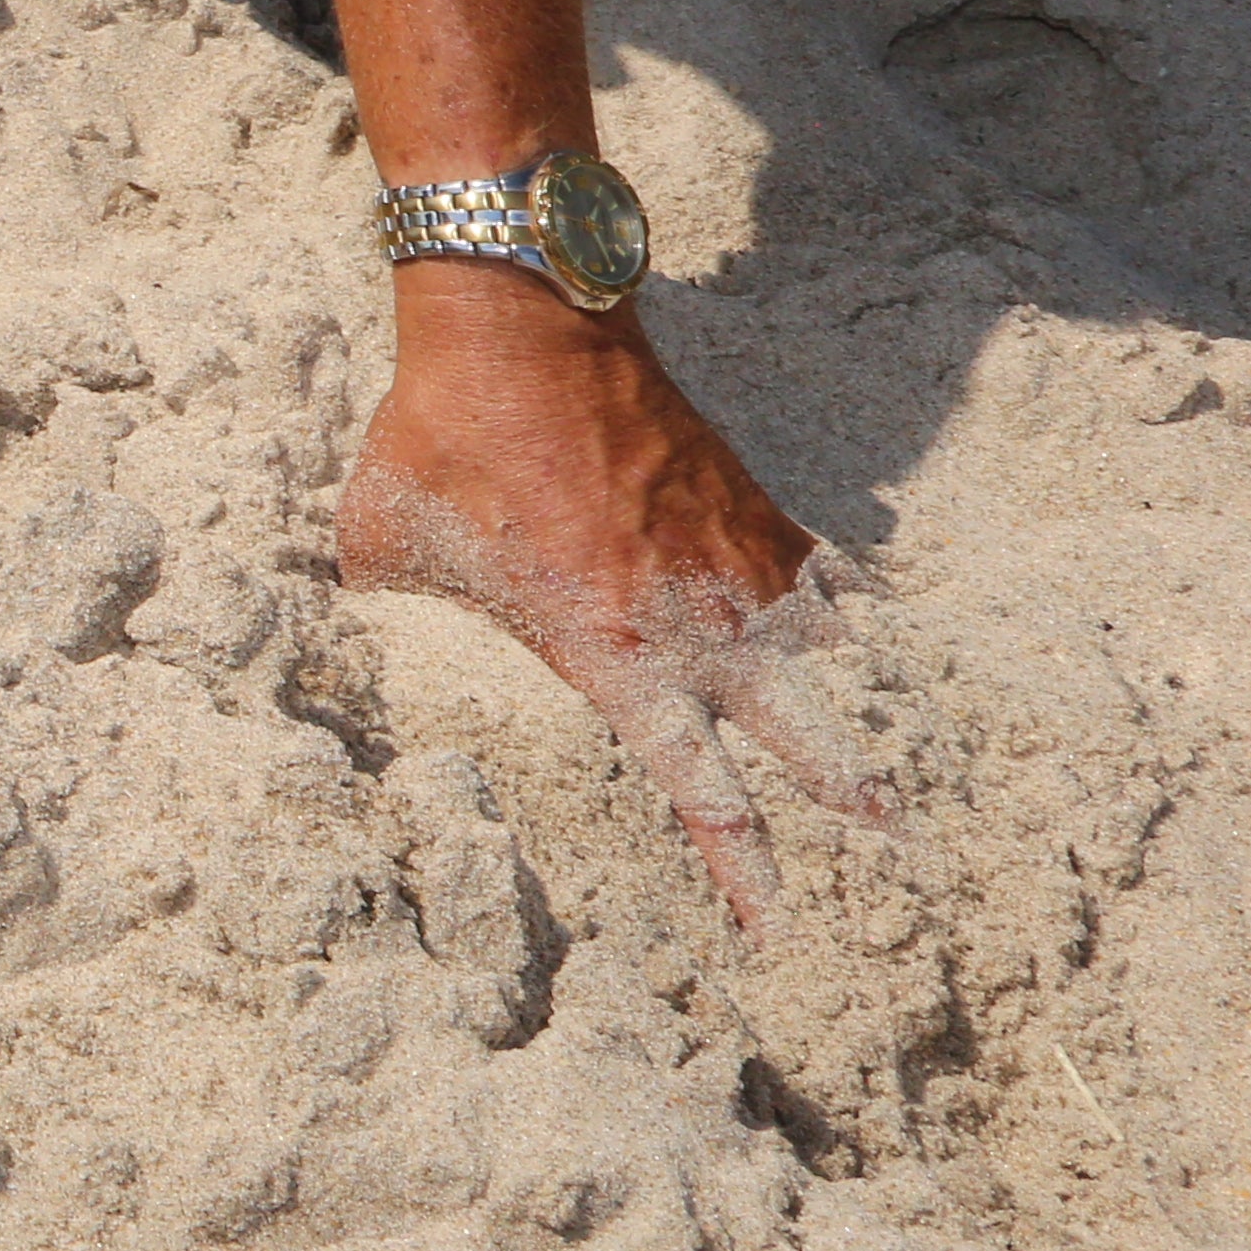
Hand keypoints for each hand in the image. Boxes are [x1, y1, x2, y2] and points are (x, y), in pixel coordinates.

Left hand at [338, 273, 887, 924]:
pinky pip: (813, 569)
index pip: (696, 788)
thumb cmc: (443, 438)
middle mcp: (693, 619)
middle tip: (901, 852)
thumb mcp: (385, 544)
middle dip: (852, 796)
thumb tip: (349, 611)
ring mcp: (734, 556)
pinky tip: (859, 623)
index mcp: (611, 652)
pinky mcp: (750, 498)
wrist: (521, 324)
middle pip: (802, 735)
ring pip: (823, 653)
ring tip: (897, 751)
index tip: (778, 925)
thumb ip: (386, 601)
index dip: (742, 865)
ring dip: (856, 701)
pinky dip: (837, 601)